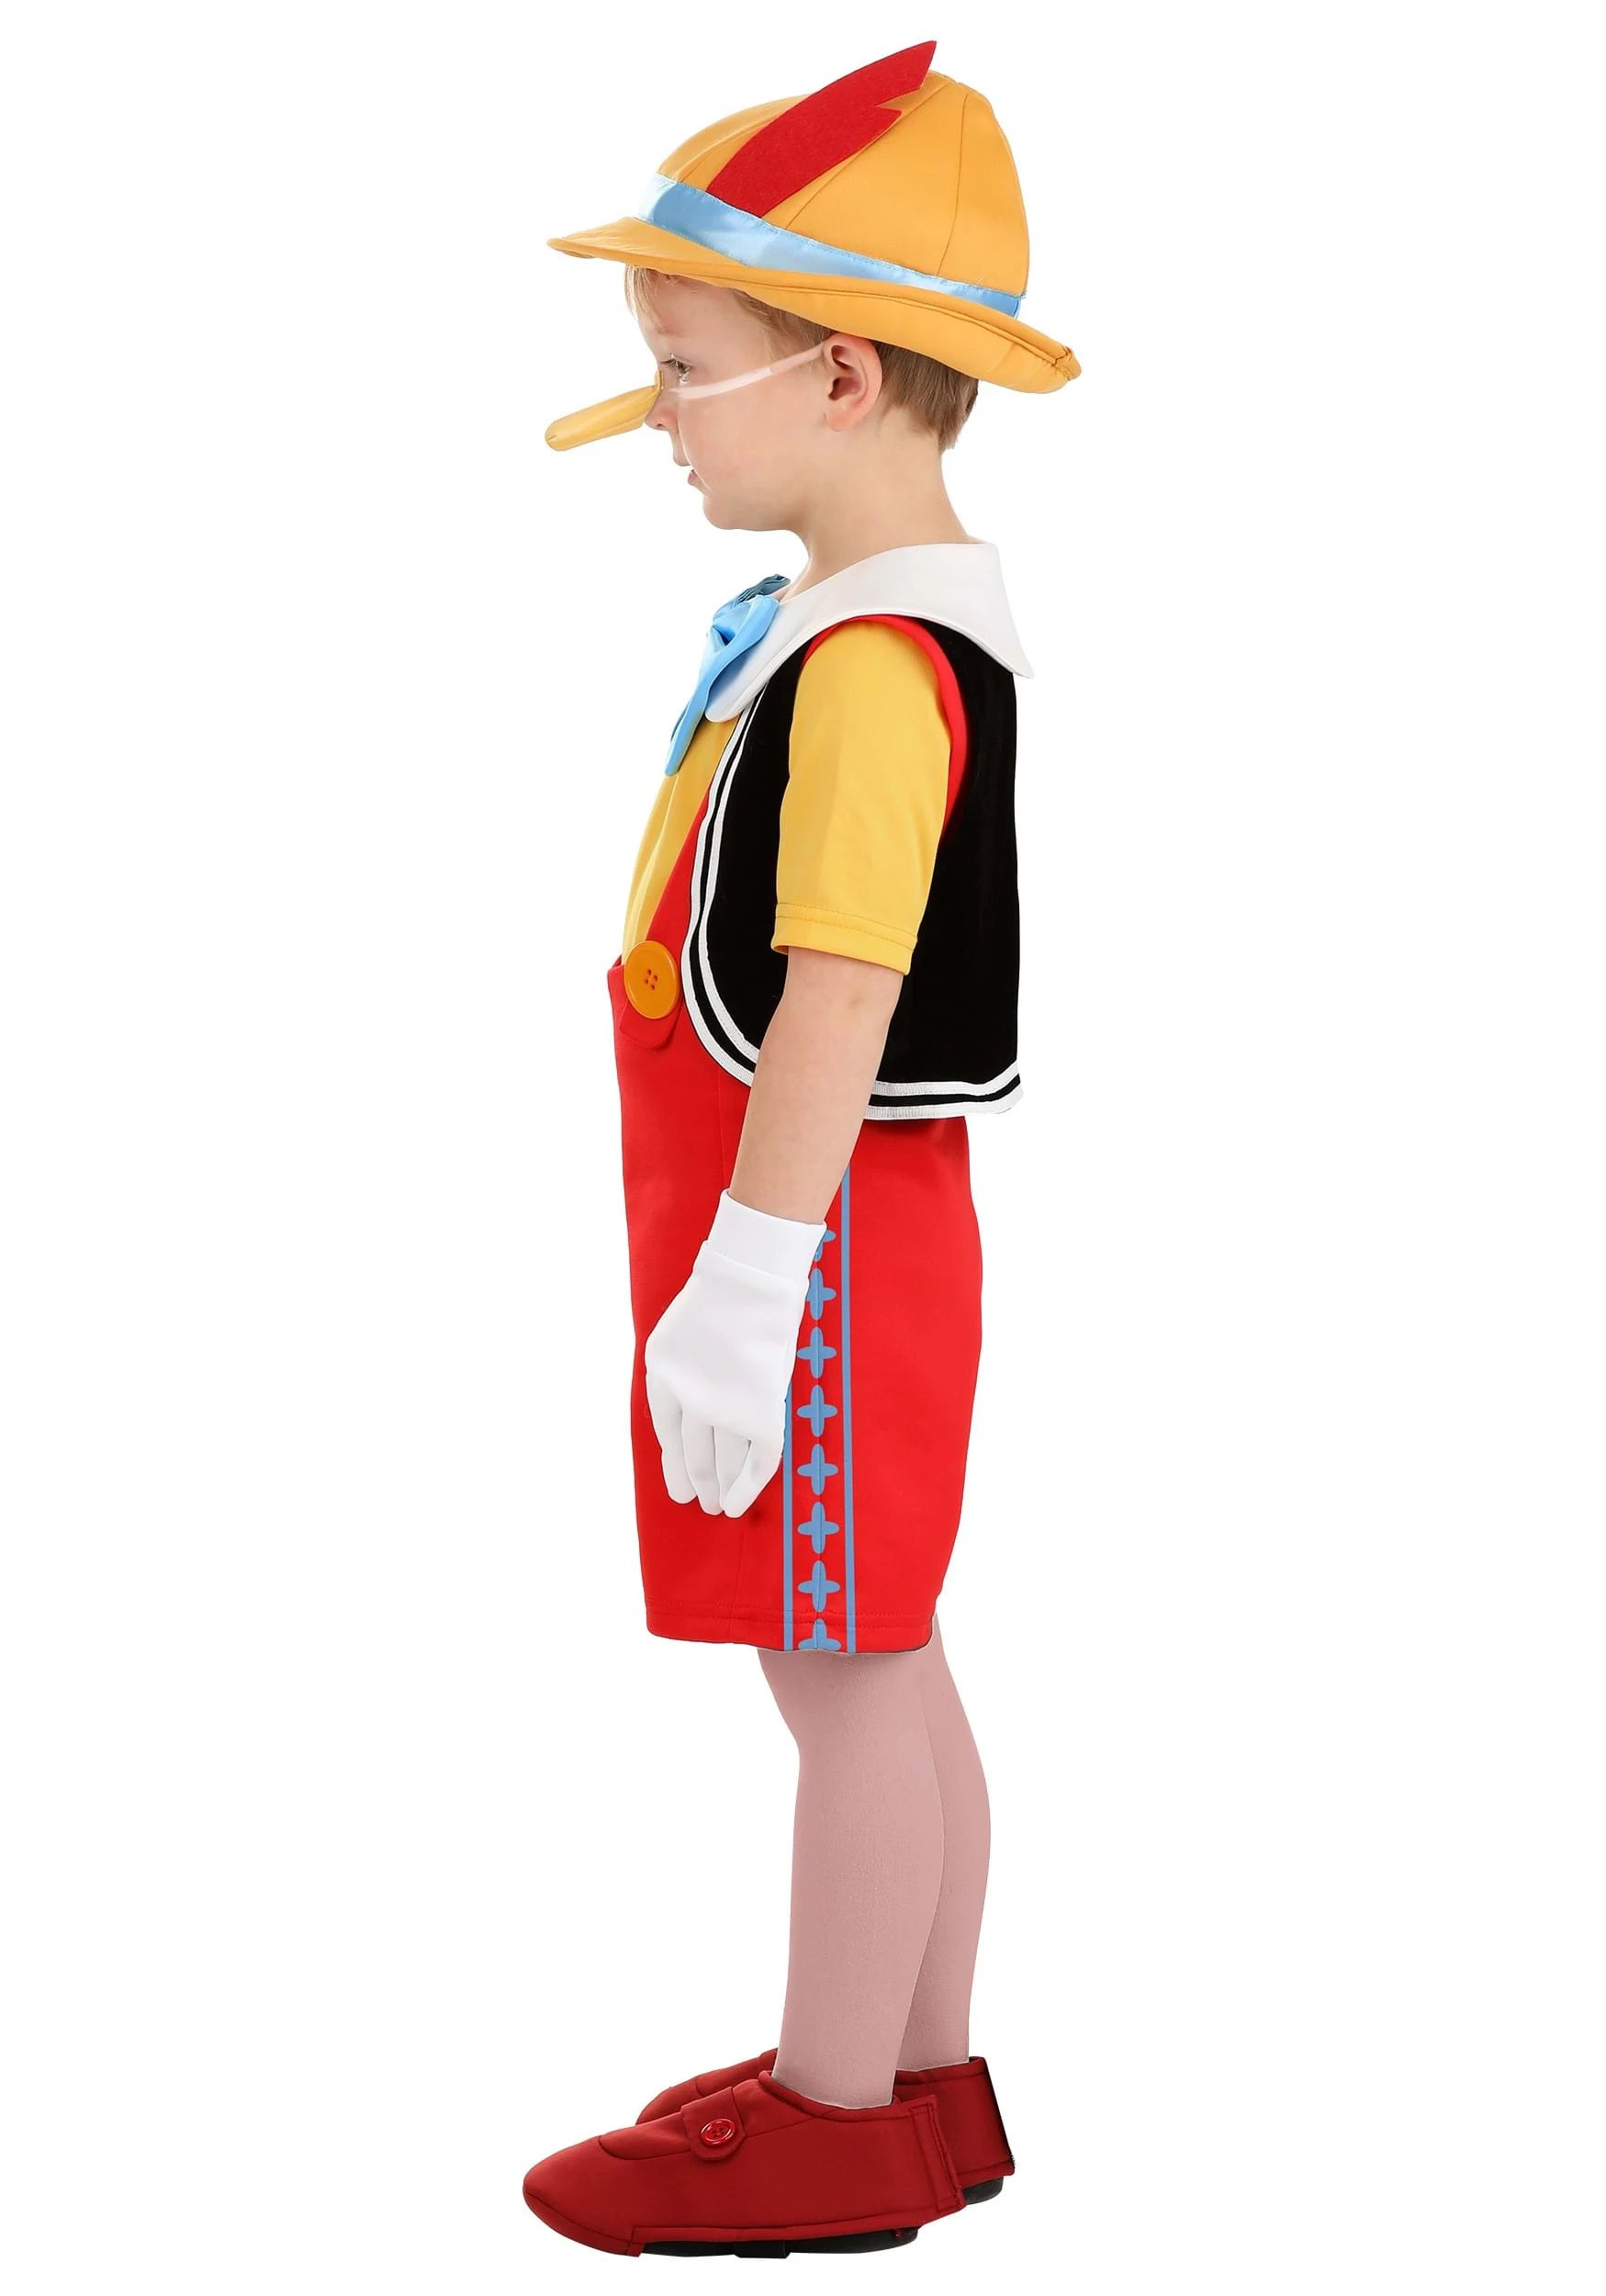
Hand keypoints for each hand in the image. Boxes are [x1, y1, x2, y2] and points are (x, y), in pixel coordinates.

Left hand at [644, 1189, 825, 1516]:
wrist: (751, 1278)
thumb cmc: (718, 1299)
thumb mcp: (677, 1336)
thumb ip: (681, 1375)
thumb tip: (692, 1415)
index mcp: (662, 1377)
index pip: (668, 1433)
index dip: (674, 1463)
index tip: (680, 1486)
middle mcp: (689, 1398)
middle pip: (693, 1453)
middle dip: (698, 1483)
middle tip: (704, 1505)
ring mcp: (725, 1405)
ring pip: (723, 1461)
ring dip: (722, 1489)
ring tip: (722, 1508)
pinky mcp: (760, 1409)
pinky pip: (758, 1457)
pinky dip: (751, 1483)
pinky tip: (744, 1500)